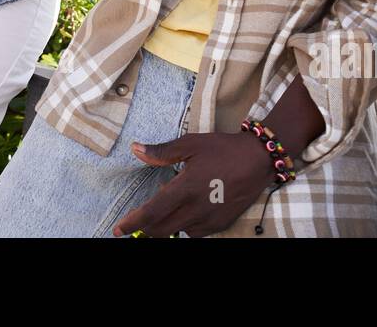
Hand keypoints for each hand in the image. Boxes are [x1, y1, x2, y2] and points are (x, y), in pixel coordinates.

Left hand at [112, 132, 277, 237]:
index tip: (118, 230)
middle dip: (146, 228)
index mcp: (186, 188)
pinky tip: (186, 211)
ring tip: (167, 207)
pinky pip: (195, 233)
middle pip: (162, 229)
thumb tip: (135, 149)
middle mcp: (196, 209)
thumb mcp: (191, 144)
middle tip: (137, 221)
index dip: (133, 223)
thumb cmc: (223, 149)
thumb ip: (161, 152)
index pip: (152, 212)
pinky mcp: (220, 224)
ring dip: (166, 225)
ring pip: (178, 232)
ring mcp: (210, 219)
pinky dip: (184, 226)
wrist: (258, 160)